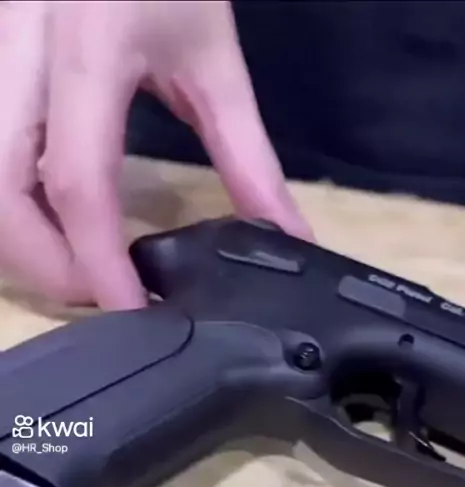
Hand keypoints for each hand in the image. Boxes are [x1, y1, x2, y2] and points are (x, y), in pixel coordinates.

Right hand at [0, 0, 312, 308]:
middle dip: (44, 264)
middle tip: (97, 296)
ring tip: (76, 266)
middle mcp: (20, 49)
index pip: (79, 182)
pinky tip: (46, 219)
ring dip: (19, 240)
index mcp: (90, 48)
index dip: (98, 263)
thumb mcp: (213, 58)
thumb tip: (287, 235)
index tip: (129, 312)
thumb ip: (248, 156)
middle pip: (0, 192)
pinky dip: (9, 203)